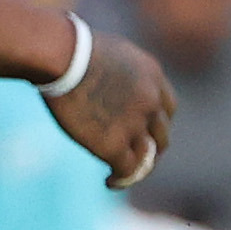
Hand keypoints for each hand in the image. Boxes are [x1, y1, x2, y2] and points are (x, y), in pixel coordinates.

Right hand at [43, 28, 176, 188]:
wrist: (62, 56)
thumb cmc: (72, 48)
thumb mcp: (111, 53)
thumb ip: (122, 73)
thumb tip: (110, 85)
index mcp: (152, 76)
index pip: (168, 108)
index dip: (157, 123)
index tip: (145, 132)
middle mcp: (151, 101)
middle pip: (161, 135)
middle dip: (151, 149)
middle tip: (137, 158)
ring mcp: (135, 124)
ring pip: (147, 157)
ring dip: (137, 169)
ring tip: (121, 175)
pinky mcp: (114, 144)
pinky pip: (127, 170)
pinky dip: (120, 180)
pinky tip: (108, 181)